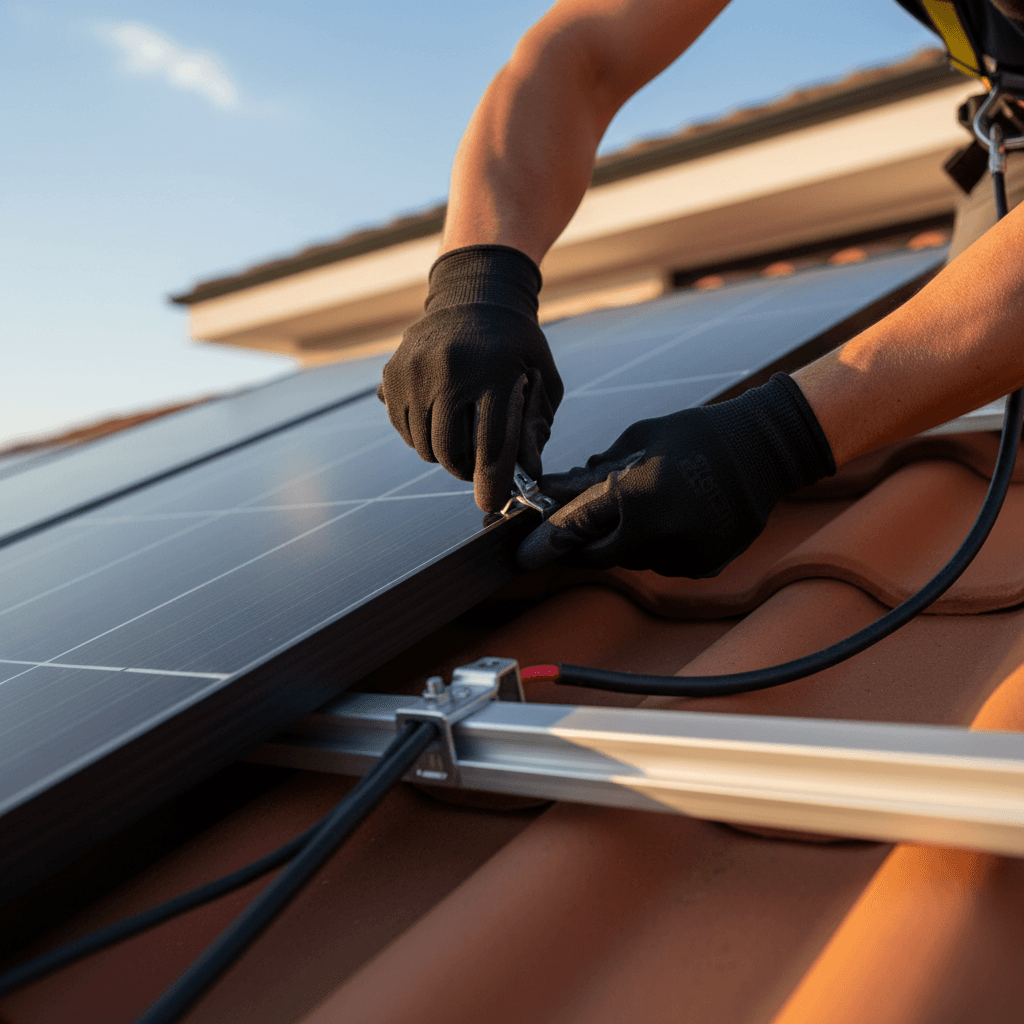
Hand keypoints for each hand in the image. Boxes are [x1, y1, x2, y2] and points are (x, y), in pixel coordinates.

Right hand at [377, 245, 563, 511]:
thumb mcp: (542, 378)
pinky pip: (402, 428)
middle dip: (463, 469)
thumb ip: (536, 426)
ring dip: (441, 453)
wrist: (474, 295)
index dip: (490, 482)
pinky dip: (419, 434)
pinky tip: (439, 415)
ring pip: (421, 445)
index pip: (490, 445)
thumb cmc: (516, 345)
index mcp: (494, 372)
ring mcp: (415, 371)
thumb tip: (529, 472)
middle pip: (448, 452)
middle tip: (476, 465)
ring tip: (459, 435)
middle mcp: (450, 370)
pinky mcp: (391, 374)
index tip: (490, 503)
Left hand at [517, 374, 834, 576]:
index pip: (577, 528)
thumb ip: (593, 474)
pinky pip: (663, 563)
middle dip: (583, 545)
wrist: (765, 449)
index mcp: (639, 496)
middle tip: (572, 534)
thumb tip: (553, 492)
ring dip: (623, 541)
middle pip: (600, 556)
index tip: (522, 558)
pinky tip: (673, 517)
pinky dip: (656, 546)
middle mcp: (661, 533)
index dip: (545, 544)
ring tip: (646, 506)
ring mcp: (686, 554)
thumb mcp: (637, 441)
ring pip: (632, 560)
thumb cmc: (695, 435)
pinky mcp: (705, 565)